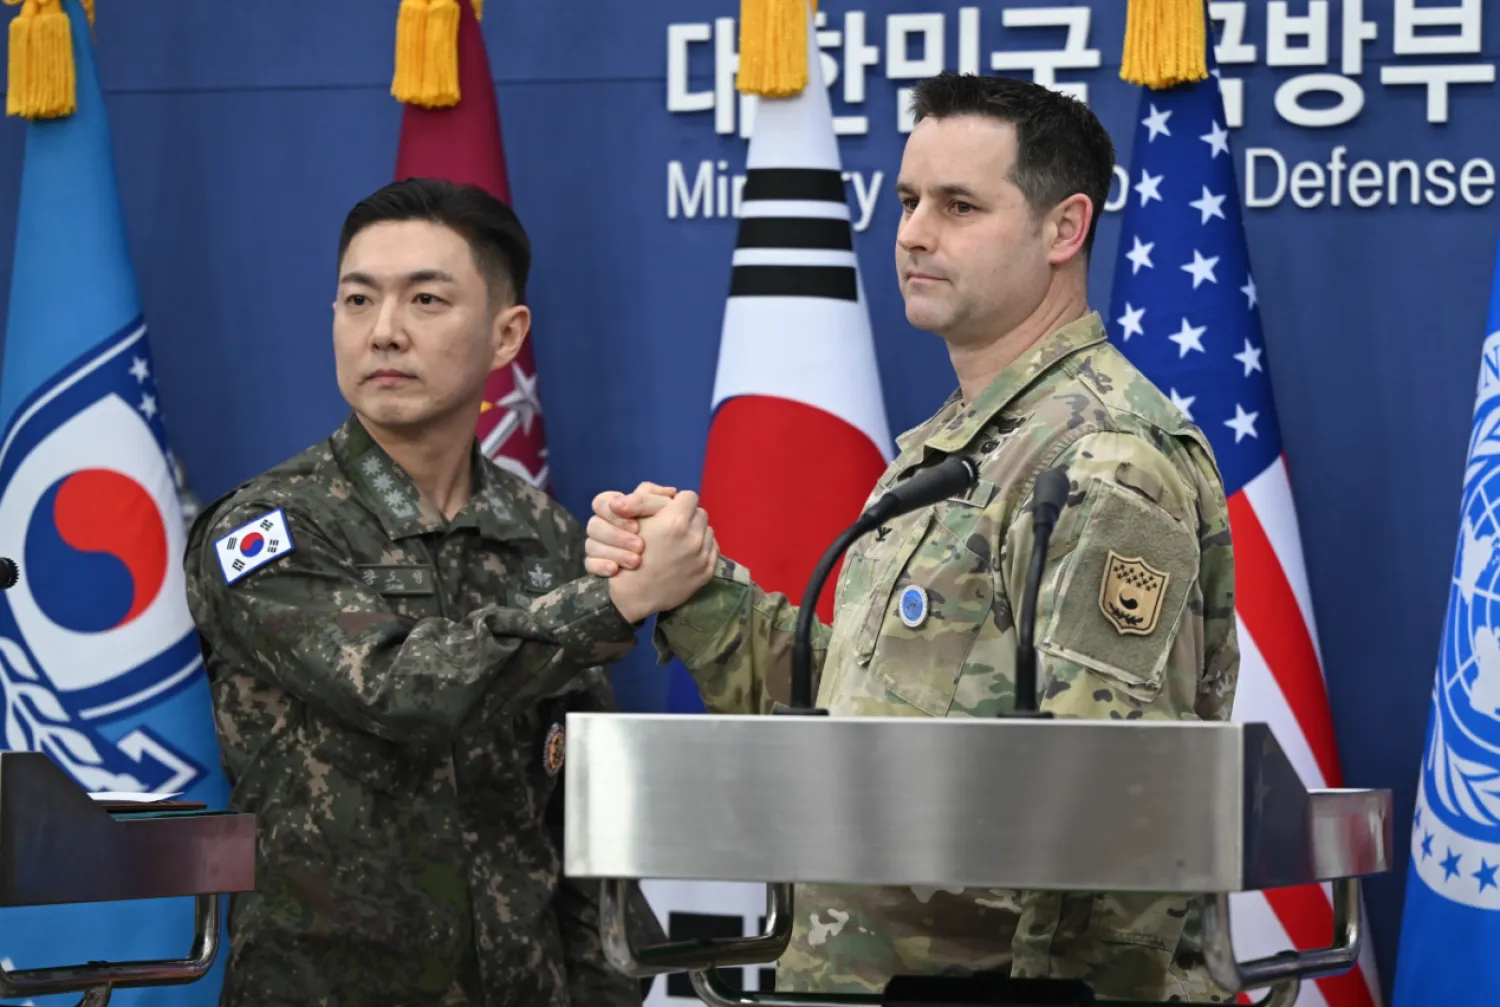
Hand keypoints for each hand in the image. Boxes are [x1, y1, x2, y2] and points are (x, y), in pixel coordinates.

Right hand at [585, 481, 677, 575]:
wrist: (664, 584)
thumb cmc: (671, 545)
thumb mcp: (671, 518)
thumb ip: (666, 503)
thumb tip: (671, 491)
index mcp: (620, 510)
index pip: (603, 501)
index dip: (618, 513)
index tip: (637, 526)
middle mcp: (607, 526)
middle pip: (594, 523)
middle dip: (617, 535)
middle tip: (640, 546)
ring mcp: (599, 547)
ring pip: (590, 543)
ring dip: (614, 551)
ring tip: (635, 562)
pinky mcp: (598, 566)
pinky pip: (589, 563)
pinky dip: (601, 565)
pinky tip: (614, 570)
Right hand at [606, 491, 718, 623]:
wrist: (633, 594)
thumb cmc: (628, 553)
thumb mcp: (634, 519)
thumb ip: (651, 500)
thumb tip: (672, 493)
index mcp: (676, 521)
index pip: (689, 497)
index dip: (678, 502)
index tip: (670, 510)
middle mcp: (694, 537)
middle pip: (700, 513)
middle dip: (688, 516)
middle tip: (674, 527)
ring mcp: (703, 556)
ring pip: (708, 531)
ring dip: (696, 532)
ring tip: (680, 542)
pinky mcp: (707, 571)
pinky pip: (713, 549)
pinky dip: (702, 548)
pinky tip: (687, 554)